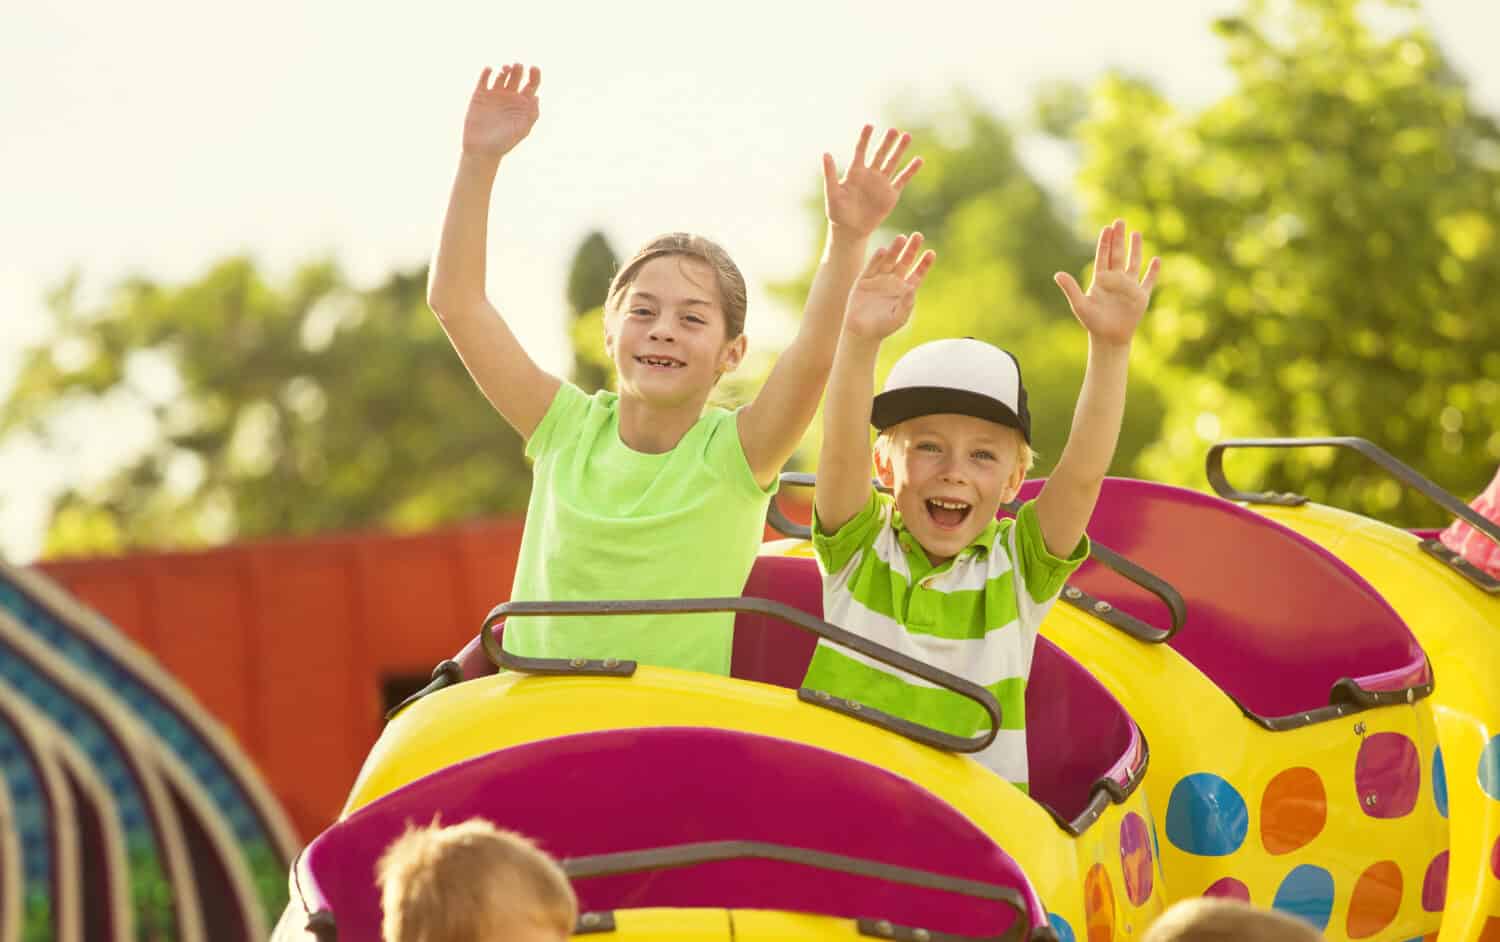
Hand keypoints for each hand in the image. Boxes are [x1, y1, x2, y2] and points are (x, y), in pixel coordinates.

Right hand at [463, 63, 540, 159]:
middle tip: (518, 66)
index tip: (534, 68)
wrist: (481, 150)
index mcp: (522, 104)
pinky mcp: (480, 96)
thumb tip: (537, 96)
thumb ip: (531, 114)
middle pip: (517, 77)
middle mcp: (509, 98)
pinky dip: (487, 72)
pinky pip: (484, 79)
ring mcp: (494, 96)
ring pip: (501, 75)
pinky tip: (490, 70)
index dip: (535, 74)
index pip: (532, 85)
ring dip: (505, 69)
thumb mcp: (522, 129)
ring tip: (506, 69)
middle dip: (519, 69)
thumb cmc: (504, 142)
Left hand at [822, 126, 922, 238]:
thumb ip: (829, 174)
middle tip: (894, 130)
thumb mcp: (832, 193)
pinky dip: (910, 170)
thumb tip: (825, 153)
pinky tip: (918, 160)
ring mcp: (881, 183)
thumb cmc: (837, 212)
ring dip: (900, 150)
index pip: (860, 150)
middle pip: (880, 154)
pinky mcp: (891, 194)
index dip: (865, 138)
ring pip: (892, 162)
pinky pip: (902, 179)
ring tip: (907, 136)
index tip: (870, 125)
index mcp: (855, 172)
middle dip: (887, 142)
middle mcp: (870, 174)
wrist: (850, 230)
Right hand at [844, 234, 934, 339]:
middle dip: (911, 249)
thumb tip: (911, 289)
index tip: (931, 253)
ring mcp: (878, 279)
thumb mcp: (898, 318)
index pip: (917, 273)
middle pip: (904, 261)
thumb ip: (906, 304)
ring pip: (889, 260)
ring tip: (901, 238)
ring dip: (895, 249)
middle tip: (918, 235)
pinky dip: (877, 259)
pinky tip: (883, 250)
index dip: (924, 263)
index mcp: (904, 289)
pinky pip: (872, 266)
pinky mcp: (864, 280)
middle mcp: (893, 281)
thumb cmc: (883, 327)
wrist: (861, 332)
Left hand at [1053, 219, 1160, 347]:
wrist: (1108, 338)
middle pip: (1118, 254)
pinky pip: (1149, 281)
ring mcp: (1129, 287)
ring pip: (1134, 263)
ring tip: (1136, 233)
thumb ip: (1070, 288)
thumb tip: (1057, 274)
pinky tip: (1157, 259)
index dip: (1105, 242)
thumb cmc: (1092, 322)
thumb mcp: (1080, 305)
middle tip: (1119, 221)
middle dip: (1119, 238)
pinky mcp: (1141, 296)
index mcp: (1101, 279)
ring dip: (1136, 248)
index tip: (1107, 228)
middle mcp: (1115, 280)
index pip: (1103, 256)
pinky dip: (1153, 271)